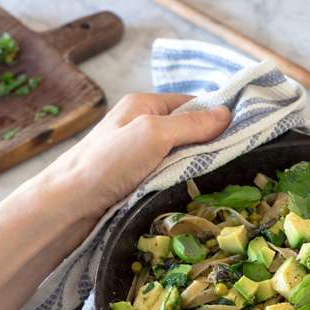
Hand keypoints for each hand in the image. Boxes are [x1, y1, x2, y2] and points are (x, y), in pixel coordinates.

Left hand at [39, 93, 230, 223]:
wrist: (66, 206)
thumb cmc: (105, 164)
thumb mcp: (153, 134)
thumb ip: (190, 124)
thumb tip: (227, 114)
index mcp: (143, 106)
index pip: (192, 103)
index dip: (217, 117)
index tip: (243, 134)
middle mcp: (140, 127)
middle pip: (188, 132)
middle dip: (208, 146)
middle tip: (234, 162)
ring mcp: (137, 156)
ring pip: (179, 158)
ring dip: (194, 169)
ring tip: (216, 180)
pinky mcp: (134, 181)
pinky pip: (167, 178)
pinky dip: (180, 184)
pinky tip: (190, 193)